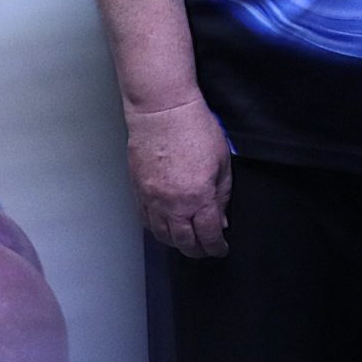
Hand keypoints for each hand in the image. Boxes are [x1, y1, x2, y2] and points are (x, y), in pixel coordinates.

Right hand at [124, 96, 231, 257]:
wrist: (162, 110)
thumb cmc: (195, 128)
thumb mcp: (222, 161)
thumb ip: (223, 194)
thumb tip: (221, 219)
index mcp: (199, 197)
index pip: (208, 236)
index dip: (216, 247)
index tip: (221, 249)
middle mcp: (173, 204)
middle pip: (184, 242)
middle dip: (198, 250)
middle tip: (205, 250)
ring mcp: (152, 199)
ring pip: (163, 236)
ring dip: (176, 243)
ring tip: (186, 241)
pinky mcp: (138, 191)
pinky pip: (146, 221)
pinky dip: (157, 230)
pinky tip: (164, 227)